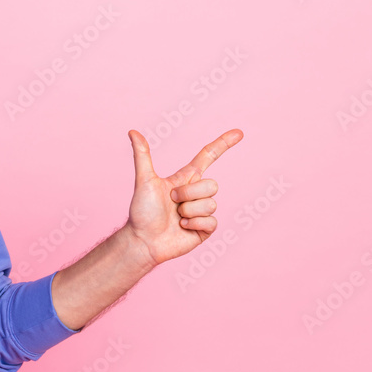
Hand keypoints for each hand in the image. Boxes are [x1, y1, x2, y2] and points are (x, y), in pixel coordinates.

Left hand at [124, 128, 243, 266]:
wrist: (143, 240)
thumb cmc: (142, 211)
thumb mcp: (144, 181)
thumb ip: (142, 156)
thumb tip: (132, 132)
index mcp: (185, 178)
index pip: (208, 156)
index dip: (223, 144)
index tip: (239, 133)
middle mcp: (196, 193)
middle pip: (211, 184)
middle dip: (189, 193)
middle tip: (172, 201)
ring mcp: (202, 211)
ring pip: (211, 203)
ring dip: (189, 210)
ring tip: (175, 216)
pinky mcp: (205, 229)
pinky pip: (211, 221)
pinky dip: (193, 224)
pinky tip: (181, 228)